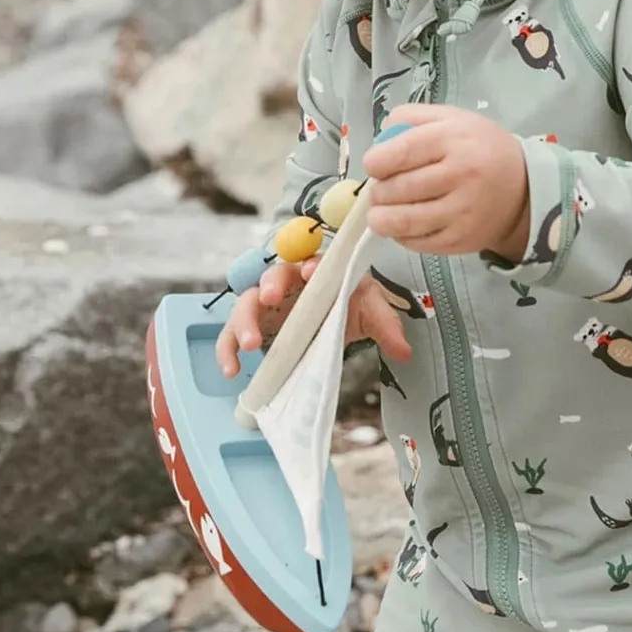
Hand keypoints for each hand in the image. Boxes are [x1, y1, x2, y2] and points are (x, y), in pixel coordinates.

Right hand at [216, 255, 413, 377]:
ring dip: (244, 322)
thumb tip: (404, 351)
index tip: (311, 272)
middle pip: (271, 276)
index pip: (309, 261)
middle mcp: (286, 281)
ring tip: (249, 345)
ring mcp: (266, 303)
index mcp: (316, 270)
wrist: (337, 313)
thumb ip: (385, 325)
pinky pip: (232, 334)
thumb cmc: (350, 302)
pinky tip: (232, 370)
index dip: (308, 265)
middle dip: (269, 286)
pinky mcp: (253, 326)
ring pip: (246, 304)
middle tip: (270, 299)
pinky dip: (227, 349)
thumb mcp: (370, 310)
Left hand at [362, 104, 529, 259]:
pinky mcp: (461, 240)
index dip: (377, 162)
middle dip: (378, 191)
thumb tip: (380, 136)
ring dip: (382, 219)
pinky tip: (404, 225)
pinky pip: (418, 242)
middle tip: (381, 190)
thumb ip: (412, 117)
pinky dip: (401, 236)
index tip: (374, 165)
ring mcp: (462, 212)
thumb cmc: (480, 148)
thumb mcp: (452, 118)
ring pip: (404, 221)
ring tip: (381, 212)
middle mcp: (460, 176)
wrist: (524, 188)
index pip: (401, 152)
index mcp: (454, 139)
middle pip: (398, 189)